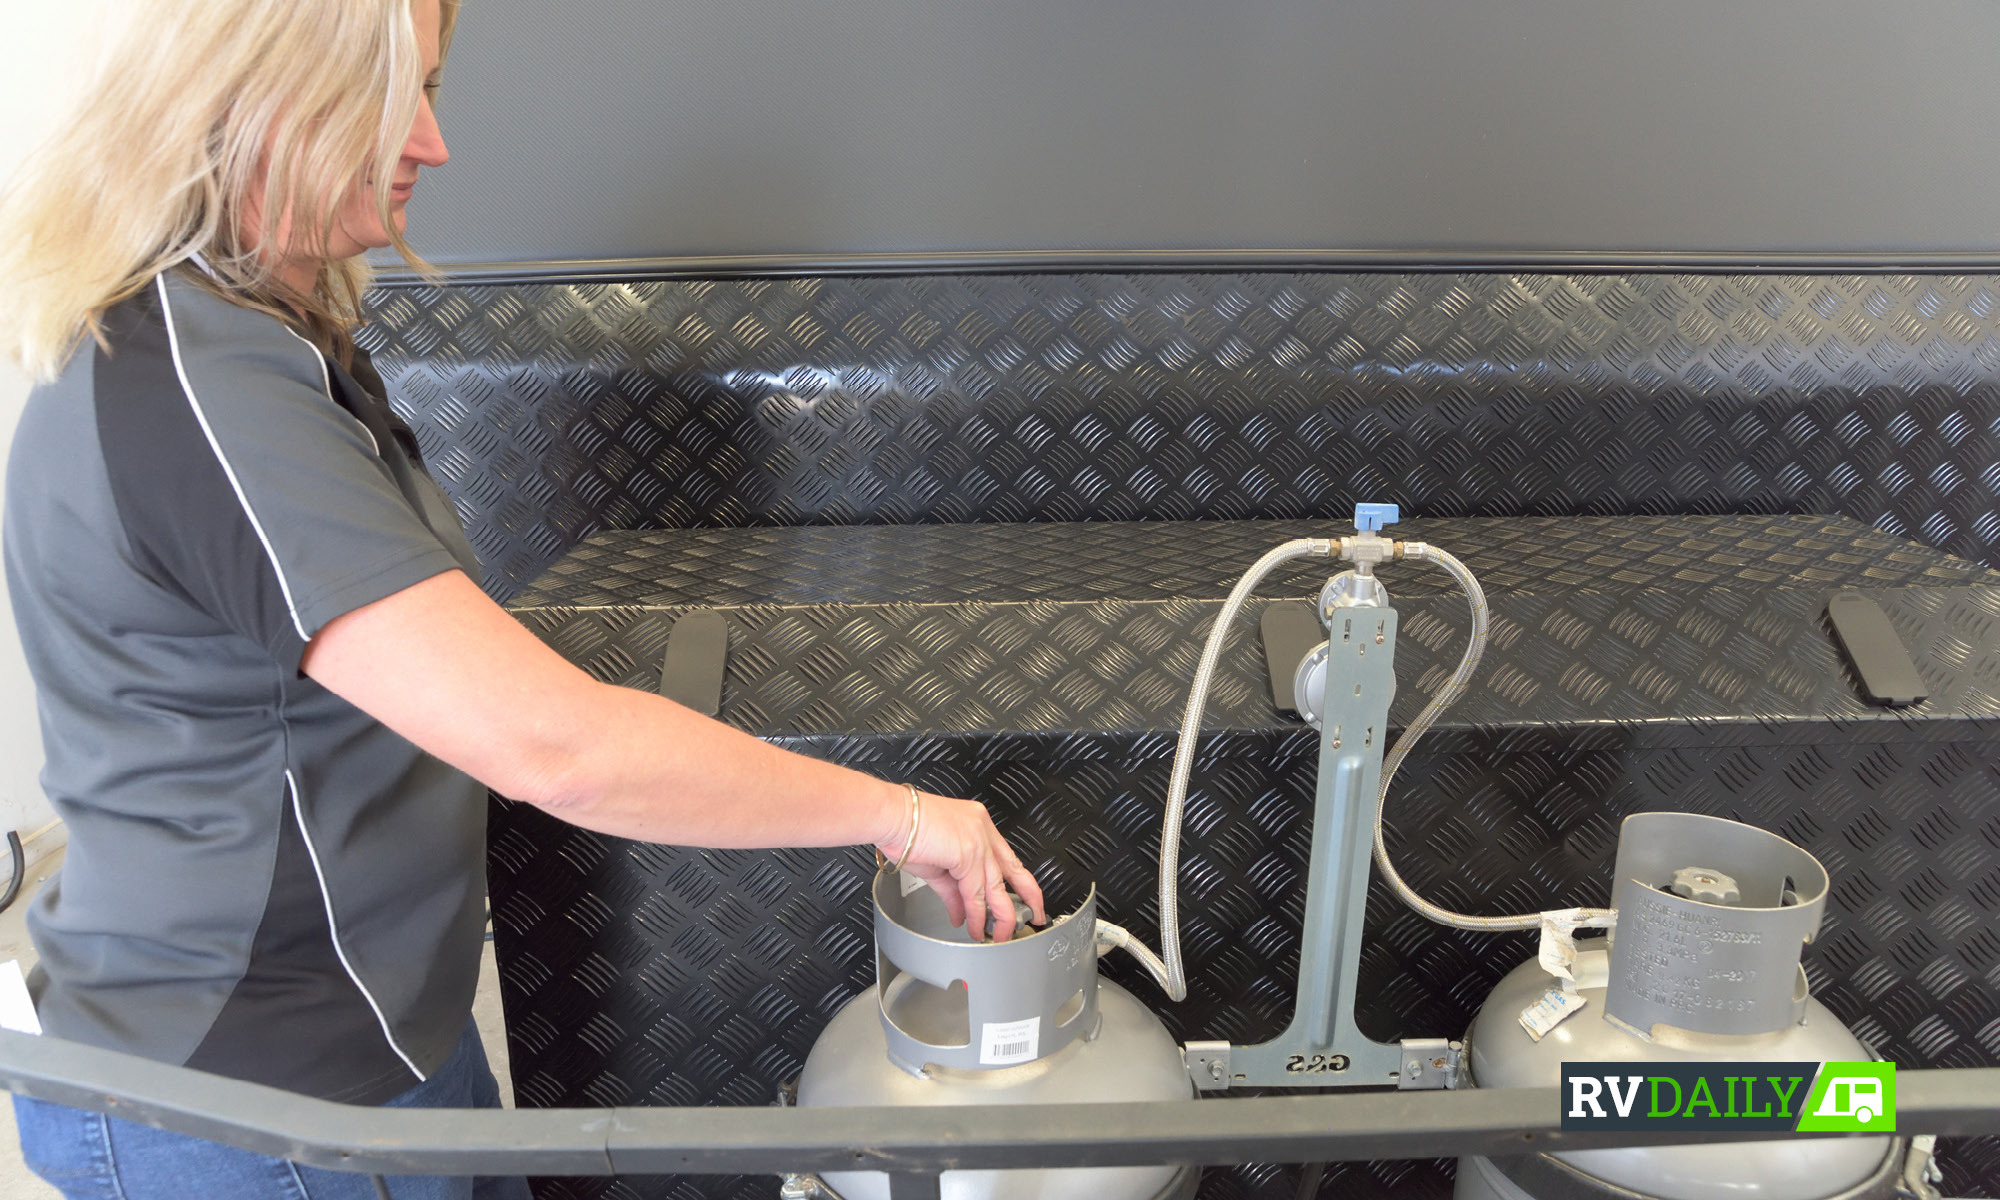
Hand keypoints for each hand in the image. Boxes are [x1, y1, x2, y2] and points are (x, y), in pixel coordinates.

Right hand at [879, 790, 1046, 942]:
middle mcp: (982, 831)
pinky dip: (976, 914)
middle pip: (1013, 869)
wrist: (890, 816)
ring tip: (999, 935)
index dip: (1013, 880)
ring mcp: (978, 842)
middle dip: (1029, 896)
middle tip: (1036, 915)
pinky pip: (976, 893)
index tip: (1019, 895)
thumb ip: (952, 890)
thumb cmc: (905, 830)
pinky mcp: (969, 855)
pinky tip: (975, 927)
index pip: (1002, 857)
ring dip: (1000, 916)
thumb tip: (961, 912)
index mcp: (977, 825)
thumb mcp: (935, 863)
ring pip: (997, 887)